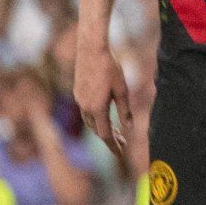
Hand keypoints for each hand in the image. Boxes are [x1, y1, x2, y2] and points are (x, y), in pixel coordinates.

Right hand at [74, 42, 134, 163]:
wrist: (91, 49)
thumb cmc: (110, 68)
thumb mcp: (122, 90)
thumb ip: (125, 110)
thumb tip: (128, 128)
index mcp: (97, 108)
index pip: (105, 134)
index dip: (114, 146)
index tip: (121, 154)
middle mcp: (85, 107)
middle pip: (97, 130)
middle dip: (111, 138)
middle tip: (124, 143)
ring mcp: (79, 99)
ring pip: (90, 121)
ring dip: (102, 128)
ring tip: (116, 132)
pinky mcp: (77, 92)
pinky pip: (86, 111)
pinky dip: (96, 118)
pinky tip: (104, 115)